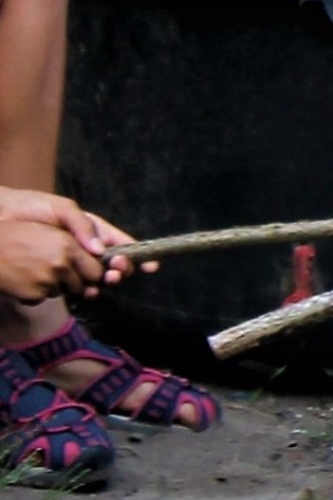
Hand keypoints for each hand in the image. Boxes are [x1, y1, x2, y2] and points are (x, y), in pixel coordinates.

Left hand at [0, 188, 140, 304]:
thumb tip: (100, 250)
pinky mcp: (54, 275)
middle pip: (114, 264)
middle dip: (121, 270)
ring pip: (97, 278)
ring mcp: (71, 263)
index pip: (121, 244)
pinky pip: (74, 287)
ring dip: (105, 282)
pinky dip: (84, 291)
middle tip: (115, 272)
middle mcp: (86, 249)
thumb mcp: (63, 209)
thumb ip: (83, 226)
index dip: (138, 254)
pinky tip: (86, 291)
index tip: (151, 266)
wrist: (1, 219)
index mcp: (94, 231)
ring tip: (102, 281)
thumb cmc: (33, 208)